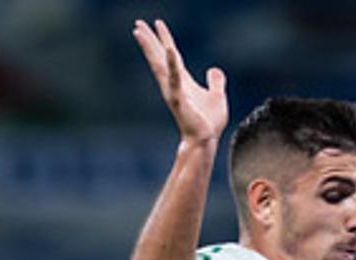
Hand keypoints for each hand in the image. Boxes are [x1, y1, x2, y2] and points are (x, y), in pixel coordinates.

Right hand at [132, 19, 226, 146]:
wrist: (205, 140)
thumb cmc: (209, 123)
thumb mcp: (217, 97)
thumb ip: (215, 82)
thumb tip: (214, 69)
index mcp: (182, 80)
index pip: (172, 55)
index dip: (165, 39)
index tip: (157, 23)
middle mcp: (173, 83)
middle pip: (159, 56)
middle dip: (150, 40)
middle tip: (138, 23)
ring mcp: (174, 90)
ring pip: (159, 64)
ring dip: (150, 47)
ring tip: (140, 32)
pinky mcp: (178, 100)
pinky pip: (175, 79)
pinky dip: (173, 65)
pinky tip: (171, 51)